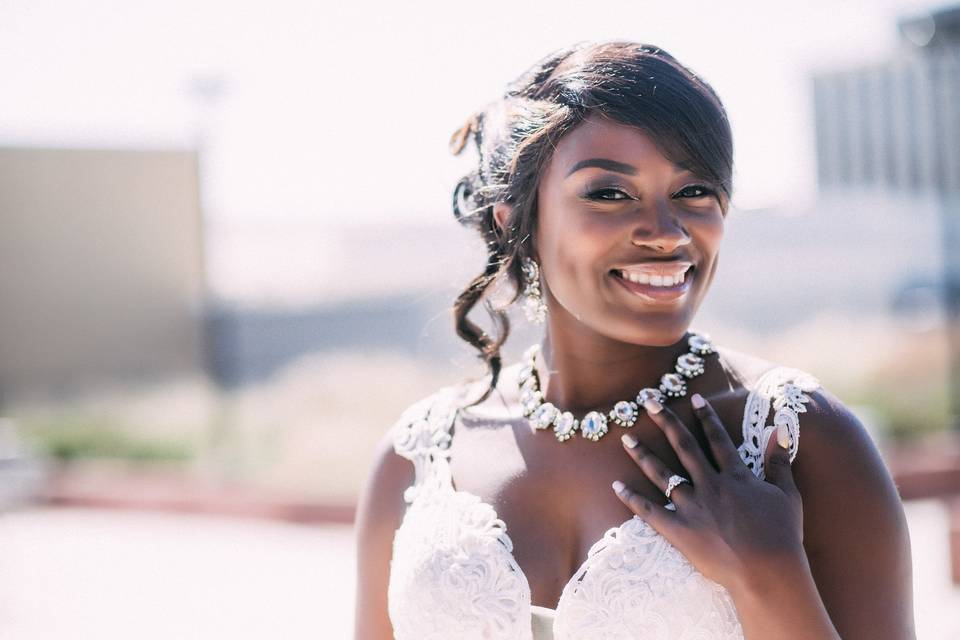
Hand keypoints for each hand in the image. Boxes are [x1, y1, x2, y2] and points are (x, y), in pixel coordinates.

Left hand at [612, 393, 806, 596]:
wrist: (768, 573)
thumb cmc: (783, 536)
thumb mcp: (787, 495)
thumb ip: (779, 462)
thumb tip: (781, 431)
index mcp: (737, 476)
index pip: (717, 439)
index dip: (706, 417)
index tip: (693, 398)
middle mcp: (711, 485)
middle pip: (684, 446)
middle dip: (666, 421)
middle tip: (648, 400)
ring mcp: (693, 507)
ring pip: (662, 474)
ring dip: (643, 454)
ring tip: (626, 438)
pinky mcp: (679, 531)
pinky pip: (649, 511)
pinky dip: (631, 498)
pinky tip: (616, 485)